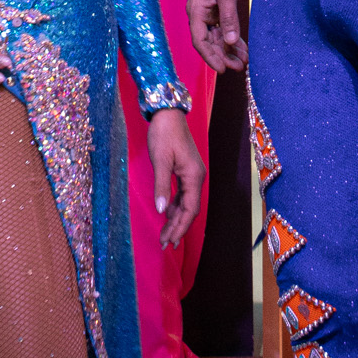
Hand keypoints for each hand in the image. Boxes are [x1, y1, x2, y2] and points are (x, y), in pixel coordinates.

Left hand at [148, 108, 205, 247]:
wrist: (168, 113)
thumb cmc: (164, 134)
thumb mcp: (160, 161)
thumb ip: (162, 186)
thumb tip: (162, 211)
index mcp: (194, 176)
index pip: (190, 209)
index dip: (180, 227)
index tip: (169, 242)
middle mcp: (197, 177)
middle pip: (190, 209)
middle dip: (178, 227)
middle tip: (165, 245)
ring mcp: (192, 173)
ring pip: (187, 203)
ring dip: (176, 219)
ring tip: (165, 235)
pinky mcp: (186, 170)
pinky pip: (183, 194)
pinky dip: (176, 206)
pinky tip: (168, 214)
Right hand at [187, 0, 246, 72]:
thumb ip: (228, 17)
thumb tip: (230, 41)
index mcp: (196, 11)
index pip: (200, 40)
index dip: (210, 56)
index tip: (222, 69)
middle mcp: (200, 15)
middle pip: (209, 43)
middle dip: (222, 56)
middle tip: (238, 68)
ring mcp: (208, 15)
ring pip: (217, 39)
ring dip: (229, 51)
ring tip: (243, 62)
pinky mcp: (217, 13)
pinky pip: (223, 31)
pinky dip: (232, 41)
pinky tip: (242, 50)